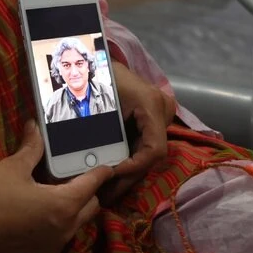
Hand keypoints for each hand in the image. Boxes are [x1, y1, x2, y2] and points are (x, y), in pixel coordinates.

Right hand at [0, 120, 113, 252]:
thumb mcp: (14, 168)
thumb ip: (31, 148)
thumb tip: (34, 126)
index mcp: (64, 204)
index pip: (93, 183)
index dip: (101, 171)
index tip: (107, 164)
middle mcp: (66, 227)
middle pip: (92, 205)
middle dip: (89, 190)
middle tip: (75, 177)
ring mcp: (56, 244)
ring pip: (79, 222)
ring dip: (76, 208)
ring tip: (60, 193)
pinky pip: (64, 236)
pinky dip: (63, 223)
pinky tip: (46, 213)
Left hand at [103, 63, 177, 202]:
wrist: (98, 56)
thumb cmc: (98, 74)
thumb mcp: (97, 102)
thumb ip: (97, 133)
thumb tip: (90, 168)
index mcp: (152, 105)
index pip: (154, 150)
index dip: (133, 169)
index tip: (110, 176)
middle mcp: (163, 111)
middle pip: (151, 156)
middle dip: (128, 177)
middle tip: (105, 195)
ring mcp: (160, 115)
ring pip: (148, 153)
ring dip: (127, 173)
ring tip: (105, 191)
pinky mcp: (152, 119)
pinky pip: (143, 145)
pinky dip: (128, 161)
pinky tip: (111, 175)